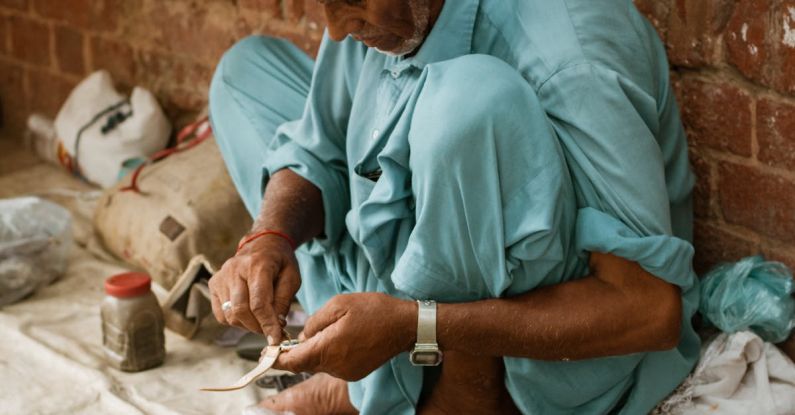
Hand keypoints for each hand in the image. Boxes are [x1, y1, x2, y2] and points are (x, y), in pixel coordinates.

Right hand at [208, 233, 300, 343]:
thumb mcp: (292, 277)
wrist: (262, 243)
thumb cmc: (280, 262)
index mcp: (257, 264)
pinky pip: (220, 314)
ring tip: (261, 319)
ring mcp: (221, 276)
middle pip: (241, 311)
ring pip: (230, 315)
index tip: (276, 339)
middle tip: (271, 331)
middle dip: (257, 327)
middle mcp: (234, 269)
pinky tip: (248, 313)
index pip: (259, 302)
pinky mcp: (213, 284)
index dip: (267, 324)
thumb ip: (284, 301)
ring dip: (247, 325)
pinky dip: (235, 321)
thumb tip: (276, 325)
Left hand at [274, 293, 416, 380]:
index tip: (267, 352)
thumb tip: (303, 335)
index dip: (276, 358)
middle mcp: (335, 366)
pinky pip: (332, 365)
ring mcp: (346, 372)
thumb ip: (314, 321)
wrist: (405, 325)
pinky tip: (341, 337)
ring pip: (318, 363)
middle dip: (298, 350)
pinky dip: (330, 353)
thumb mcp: (339, 304)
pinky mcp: (354, 373)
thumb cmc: (374, 310)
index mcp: (328, 349)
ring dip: (316, 350)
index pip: (292, 362)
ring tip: (330, 329)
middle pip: (304, 363)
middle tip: (298, 333)